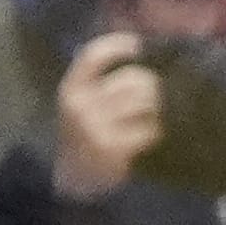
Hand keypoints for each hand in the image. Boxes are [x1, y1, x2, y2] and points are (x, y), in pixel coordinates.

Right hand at [51, 28, 161, 199]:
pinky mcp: (115, 147)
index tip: (137, 45)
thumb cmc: (81, 137)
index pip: (93, 55)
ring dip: (154, 110)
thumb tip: (138, 54)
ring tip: (148, 118)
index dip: (117, 45)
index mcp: (71, 89)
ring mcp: (97, 126)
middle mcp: (82, 104)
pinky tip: (147, 137)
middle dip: (151, 87)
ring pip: (146, 103)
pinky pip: (150, 129)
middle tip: (153, 97)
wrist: (71, 179)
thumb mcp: (79, 105)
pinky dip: (154, 132)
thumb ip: (99, 83)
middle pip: (133, 80)